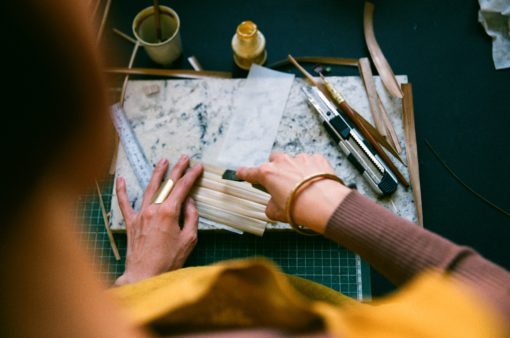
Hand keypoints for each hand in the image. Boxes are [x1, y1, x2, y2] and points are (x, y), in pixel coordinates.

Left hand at [114, 155, 202, 285]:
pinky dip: (122, 190)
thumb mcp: (189, 239)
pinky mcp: (131, 223)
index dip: (191, 175)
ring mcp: (140, 215)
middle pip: (166, 184)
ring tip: (163, 161)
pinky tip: (120, 179)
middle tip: (184, 157)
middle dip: (177, 169)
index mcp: (169, 212)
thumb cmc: (169, 261)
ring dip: (157, 173)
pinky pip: (124, 203)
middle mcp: (153, 209)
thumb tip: (189, 201)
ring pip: (149, 188)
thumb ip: (191, 217)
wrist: (145, 276)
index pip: (182, 188)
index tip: (198, 167)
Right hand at [236, 153, 350, 232]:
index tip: (241, 172)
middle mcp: (283, 162)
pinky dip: (312, 170)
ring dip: (295, 170)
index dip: (244, 173)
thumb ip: (270, 206)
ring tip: (302, 185)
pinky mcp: (317, 159)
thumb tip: (273, 205)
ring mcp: (300, 159)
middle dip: (275, 169)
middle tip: (280, 182)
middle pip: (274, 161)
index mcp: (268, 174)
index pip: (250, 172)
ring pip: (293, 160)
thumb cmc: (299, 207)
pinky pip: (311, 162)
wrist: (324, 203)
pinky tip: (314, 182)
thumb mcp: (276, 213)